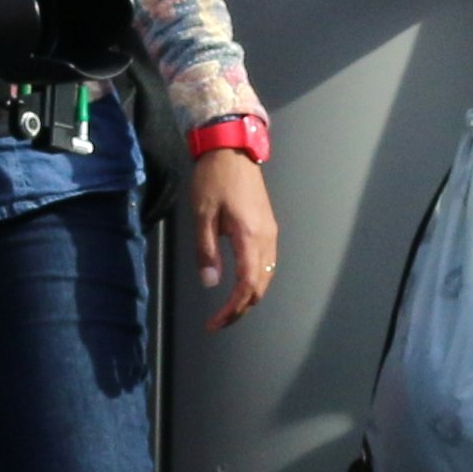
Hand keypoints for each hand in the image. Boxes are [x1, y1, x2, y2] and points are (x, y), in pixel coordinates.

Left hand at [187, 146, 277, 330]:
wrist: (231, 149)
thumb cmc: (213, 179)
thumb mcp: (202, 215)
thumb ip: (206, 250)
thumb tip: (211, 283)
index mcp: (250, 236)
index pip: (247, 285)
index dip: (233, 309)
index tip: (215, 322)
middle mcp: (266, 237)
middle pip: (261, 285)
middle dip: (241, 308)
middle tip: (219, 321)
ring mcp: (271, 232)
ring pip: (267, 275)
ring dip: (250, 296)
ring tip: (229, 308)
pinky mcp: (269, 226)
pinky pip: (268, 262)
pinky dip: (256, 280)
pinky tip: (241, 285)